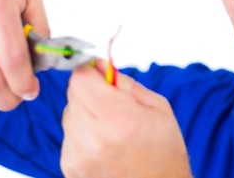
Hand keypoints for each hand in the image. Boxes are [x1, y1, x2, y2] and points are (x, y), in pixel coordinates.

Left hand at [61, 63, 192, 177]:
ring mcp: (78, 157)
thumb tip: (101, 65)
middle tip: (112, 103)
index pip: (81, 79)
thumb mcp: (157, 107)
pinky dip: (82, 134)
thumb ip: (125, 83)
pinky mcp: (70, 168)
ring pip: (69, 115)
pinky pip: (69, 136)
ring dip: (85, 113)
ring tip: (110, 129)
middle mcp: (94, 139)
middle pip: (73, 95)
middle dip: (90, 92)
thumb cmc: (164, 153)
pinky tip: (104, 145)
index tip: (100, 74)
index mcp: (120, 119)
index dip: (90, 71)